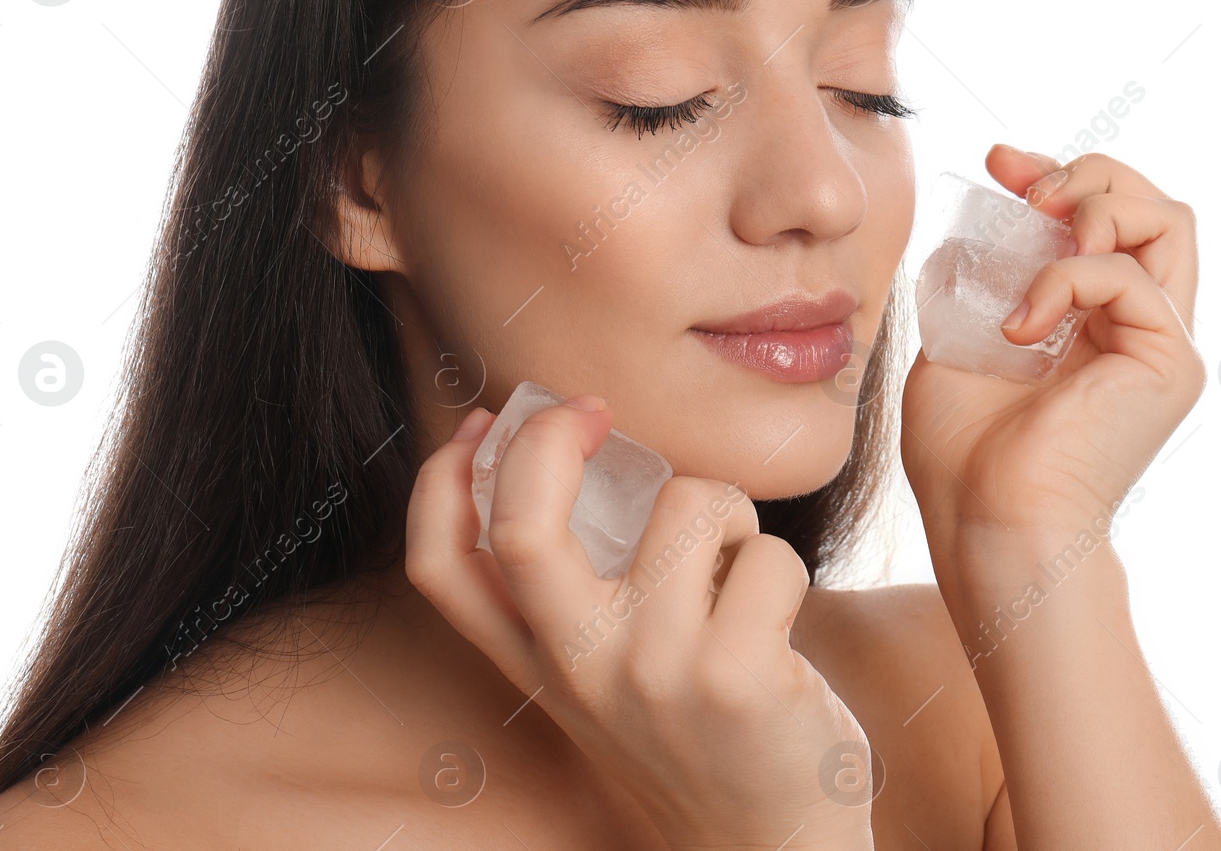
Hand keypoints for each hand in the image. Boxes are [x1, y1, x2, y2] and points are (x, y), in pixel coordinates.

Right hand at [405, 395, 875, 850]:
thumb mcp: (602, 674)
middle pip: (524, 526)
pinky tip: (775, 620)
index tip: (487, 421)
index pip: (440, 566)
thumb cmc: (696, 733)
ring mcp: (655, 673)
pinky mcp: (735, 677)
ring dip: (728, 512)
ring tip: (731, 567)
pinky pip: (767, 554)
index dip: (443, 476)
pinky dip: (780, 566)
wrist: (768, 849)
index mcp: (538, 662)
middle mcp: (580, 668)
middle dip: (551, 438)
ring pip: (691, 504)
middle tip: (594, 413)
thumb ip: (566, 588)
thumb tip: (551, 445)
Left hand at [901, 146, 1205, 551]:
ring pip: (1169, 220)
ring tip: (1039, 228)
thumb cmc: (964, 454)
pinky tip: (1019, 328)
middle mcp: (1140, 326)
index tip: (997, 162)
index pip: (1106, 217)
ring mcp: (1162, 343)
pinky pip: (1126, 275)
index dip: (1057, 174)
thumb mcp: (955, 342)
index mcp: (1095, 321)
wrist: (986, 522)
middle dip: (1088, 172)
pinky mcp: (1168, 361)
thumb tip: (968, 235)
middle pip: (1154, 204)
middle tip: (1024, 187)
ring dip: (1096, 203)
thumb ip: (974, 285)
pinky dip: (1062, 278)